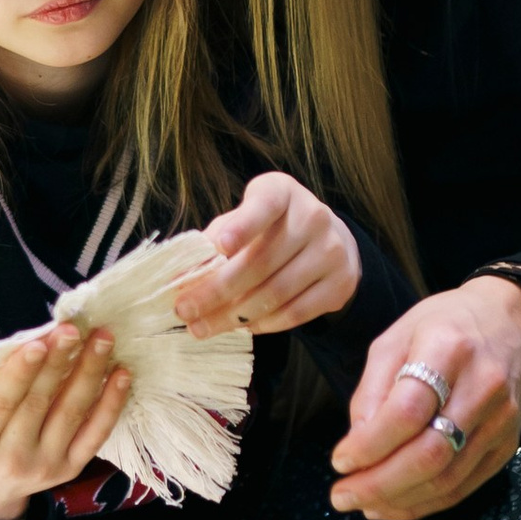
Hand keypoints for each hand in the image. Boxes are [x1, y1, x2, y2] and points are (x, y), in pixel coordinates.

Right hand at [0, 322, 130, 519]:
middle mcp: (9, 459)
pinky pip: (95, 435)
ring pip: (72, 414)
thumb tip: (11, 343)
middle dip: (59, 362)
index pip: (0, 401)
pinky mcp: (68, 469)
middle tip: (75, 329)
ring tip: (103, 340)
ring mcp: (43, 466)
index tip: (40, 341)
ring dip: (90, 374)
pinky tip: (121, 375)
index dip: (21, 371)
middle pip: (39, 403)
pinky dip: (111, 405)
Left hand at [177, 172, 361, 337]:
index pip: (264, 205)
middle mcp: (313, 217)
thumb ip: (214, 242)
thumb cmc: (270, 230)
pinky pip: (296, 312)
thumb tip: (180, 277)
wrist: (327, 242)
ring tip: (203, 327)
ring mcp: (331, 251)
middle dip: (217, 291)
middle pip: (261, 262)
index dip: (242, 225)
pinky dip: (263, 324)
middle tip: (185, 310)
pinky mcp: (340, 284)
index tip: (219, 246)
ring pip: (277, 293)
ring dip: (234, 316)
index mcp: (282, 192)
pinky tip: (241, 327)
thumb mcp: (243, 220)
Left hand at [328, 279, 520, 519]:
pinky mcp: (507, 445)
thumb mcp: (396, 338)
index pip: (408, 411)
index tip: (340, 461)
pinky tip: (394, 503)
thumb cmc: (446, 326)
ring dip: (398, 500)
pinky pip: (463, 487)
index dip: (370, 444)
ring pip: (446, 479)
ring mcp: (500, 421)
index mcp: (448, 349)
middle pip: (430, 453)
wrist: (511, 324)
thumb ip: (372, 390)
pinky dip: (424, 503)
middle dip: (379, 484)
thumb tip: (356, 445)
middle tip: (343, 496)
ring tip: (363, 504)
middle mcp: (482, 387)